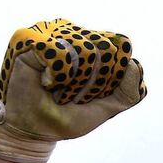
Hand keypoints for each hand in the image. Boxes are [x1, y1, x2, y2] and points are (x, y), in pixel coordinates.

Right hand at [0, 18, 146, 162]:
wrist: (36, 131)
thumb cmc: (68, 115)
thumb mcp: (109, 107)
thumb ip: (130, 92)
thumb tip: (134, 64)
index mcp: (92, 43)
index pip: (122, 49)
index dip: (112, 78)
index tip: (92, 94)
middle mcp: (72, 32)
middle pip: (106, 50)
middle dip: (94, 82)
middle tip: (73, 94)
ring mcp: (50, 31)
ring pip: (85, 50)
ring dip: (76, 81)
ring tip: (59, 88)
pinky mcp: (28, 37)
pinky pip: (59, 52)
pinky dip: (58, 77)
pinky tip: (47, 83)